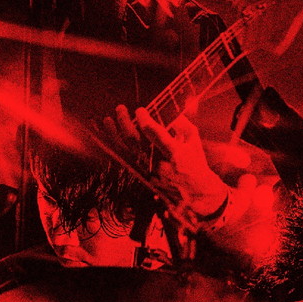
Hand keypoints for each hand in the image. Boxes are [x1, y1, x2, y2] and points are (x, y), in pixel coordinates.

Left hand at [113, 105, 227, 218]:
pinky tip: (106, 138)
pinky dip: (115, 149)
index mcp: (174, 153)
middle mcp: (158, 164)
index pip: (156, 134)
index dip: (145, 121)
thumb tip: (170, 112)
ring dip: (113, 135)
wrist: (196, 193)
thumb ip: (183, 125)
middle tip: (120, 108)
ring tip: (107, 121)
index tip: (139, 110)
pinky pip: (124, 162)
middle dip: (125, 123)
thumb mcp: (194, 142)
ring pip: (125, 152)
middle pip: (135, 142)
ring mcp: (148, 173)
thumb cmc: (195, 164)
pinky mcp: (142, 178)